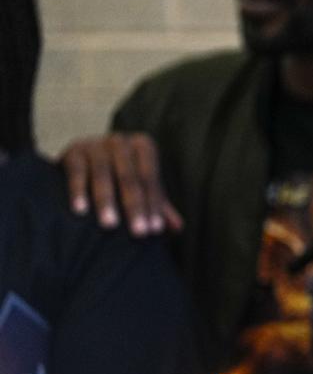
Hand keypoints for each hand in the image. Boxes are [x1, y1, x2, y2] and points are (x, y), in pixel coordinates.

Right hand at [60, 132, 181, 235]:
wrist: (83, 162)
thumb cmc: (121, 179)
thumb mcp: (142, 189)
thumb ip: (159, 206)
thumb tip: (178, 227)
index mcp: (143, 146)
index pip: (150, 179)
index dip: (154, 205)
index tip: (154, 230)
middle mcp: (120, 141)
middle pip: (129, 177)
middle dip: (135, 206)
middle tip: (138, 232)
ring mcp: (95, 143)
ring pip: (103, 174)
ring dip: (107, 201)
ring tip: (110, 225)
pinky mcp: (73, 150)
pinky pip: (77, 171)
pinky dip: (78, 191)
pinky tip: (80, 210)